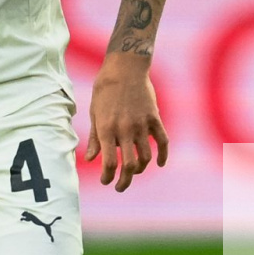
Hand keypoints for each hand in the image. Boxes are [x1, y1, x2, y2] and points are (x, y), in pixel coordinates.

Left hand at [83, 52, 169, 192]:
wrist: (125, 68)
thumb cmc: (105, 90)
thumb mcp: (94, 113)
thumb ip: (94, 138)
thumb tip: (90, 159)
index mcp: (107, 129)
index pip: (109, 163)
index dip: (107, 177)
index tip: (106, 181)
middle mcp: (125, 130)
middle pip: (129, 166)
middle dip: (124, 181)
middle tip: (120, 186)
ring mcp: (142, 124)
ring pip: (146, 158)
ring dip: (141, 170)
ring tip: (135, 172)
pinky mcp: (154, 118)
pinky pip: (163, 142)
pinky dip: (162, 156)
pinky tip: (159, 163)